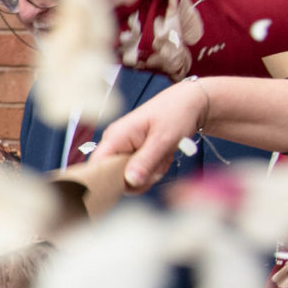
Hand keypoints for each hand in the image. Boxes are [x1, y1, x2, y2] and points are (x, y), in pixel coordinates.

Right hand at [92, 78, 210, 189]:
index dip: (107, 181)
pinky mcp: (134, 154)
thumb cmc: (176, 113)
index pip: (97, 167)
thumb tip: (129, 182)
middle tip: (158, 164)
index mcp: (115, 137)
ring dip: (150, 173)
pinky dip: (154, 170)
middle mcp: (115, 144)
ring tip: (164, 156)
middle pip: (115, 177)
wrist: (191, 103)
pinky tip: (163, 157)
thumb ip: (145, 161)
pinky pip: (139, 172)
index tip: (131, 184)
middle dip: (139, 178)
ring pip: (130, 177)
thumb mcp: (163, 139)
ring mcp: (124, 149)